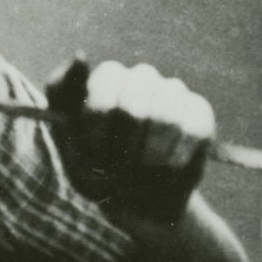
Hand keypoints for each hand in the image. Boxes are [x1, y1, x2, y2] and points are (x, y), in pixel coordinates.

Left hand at [45, 56, 213, 237]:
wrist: (141, 207)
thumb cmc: (99, 174)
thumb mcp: (68, 142)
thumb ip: (62, 94)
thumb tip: (82, 54)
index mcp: (107, 81)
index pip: (107, 80)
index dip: (99, 121)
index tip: (95, 150)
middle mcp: (141, 78)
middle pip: (134, 101)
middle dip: (123, 147)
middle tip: (120, 167)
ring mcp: (172, 93)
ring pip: (165, 116)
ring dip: (149, 156)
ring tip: (142, 170)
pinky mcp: (199, 113)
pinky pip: (193, 129)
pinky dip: (175, 159)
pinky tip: (167, 169)